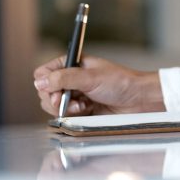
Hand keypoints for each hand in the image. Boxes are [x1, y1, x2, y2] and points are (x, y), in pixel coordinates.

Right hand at [33, 54, 164, 116]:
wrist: (138, 100)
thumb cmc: (121, 83)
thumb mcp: (91, 78)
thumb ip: (65, 78)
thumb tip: (40, 82)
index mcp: (73, 64)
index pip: (43, 73)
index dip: (45, 83)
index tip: (56, 90)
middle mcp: (71, 79)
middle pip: (44, 92)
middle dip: (55, 99)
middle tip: (71, 101)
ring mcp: (75, 95)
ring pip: (52, 106)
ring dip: (64, 108)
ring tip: (83, 106)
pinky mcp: (80, 109)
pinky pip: (64, 115)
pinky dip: (72, 115)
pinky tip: (87, 111)